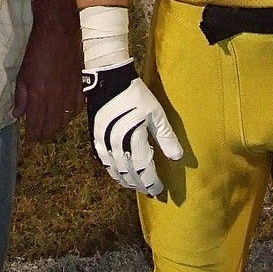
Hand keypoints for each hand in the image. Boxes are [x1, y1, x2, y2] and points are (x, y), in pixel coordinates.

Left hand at [13, 11, 82, 142]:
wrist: (58, 33)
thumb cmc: (36, 52)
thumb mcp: (22, 74)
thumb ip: (20, 97)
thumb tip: (17, 115)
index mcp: (38, 96)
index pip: (36, 124)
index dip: (33, 135)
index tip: (30, 141)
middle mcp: (55, 98)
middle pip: (52, 125)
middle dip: (45, 135)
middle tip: (40, 138)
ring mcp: (69, 93)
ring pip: (65, 119)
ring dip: (58, 128)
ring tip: (52, 131)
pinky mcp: (80, 85)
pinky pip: (77, 107)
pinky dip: (71, 115)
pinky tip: (66, 115)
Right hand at [83, 61, 182, 196]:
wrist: (108, 80)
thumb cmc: (136, 95)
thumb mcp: (156, 113)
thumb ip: (166, 137)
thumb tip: (178, 157)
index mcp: (133, 140)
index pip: (144, 170)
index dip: (152, 182)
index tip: (160, 191)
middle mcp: (115, 145)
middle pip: (129, 173)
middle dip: (140, 184)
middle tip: (150, 191)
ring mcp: (102, 143)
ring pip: (114, 170)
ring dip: (126, 180)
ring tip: (135, 185)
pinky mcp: (95, 137)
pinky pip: (103, 161)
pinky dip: (112, 170)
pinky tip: (118, 172)